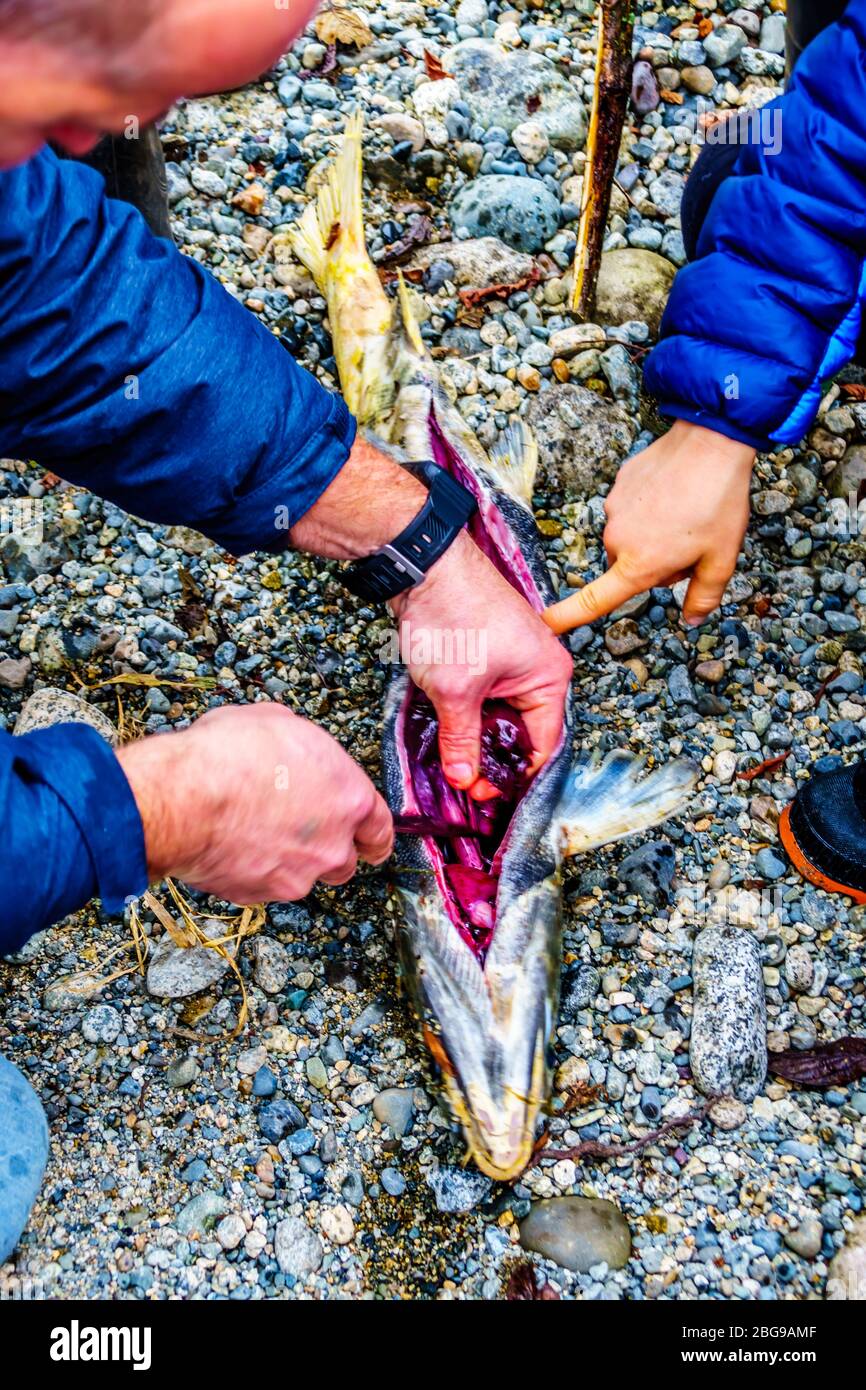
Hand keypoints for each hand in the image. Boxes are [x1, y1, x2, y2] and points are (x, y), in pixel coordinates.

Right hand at [116, 705, 392, 902]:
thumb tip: (293, 750)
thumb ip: (303, 747)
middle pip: (345, 860)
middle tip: (298, 829)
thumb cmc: (229, 755)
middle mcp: (332, 844)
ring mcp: (297, 876)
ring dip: (289, 862)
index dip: (373, 835)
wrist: (184, 799)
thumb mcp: (277, 722)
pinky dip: (253, 871)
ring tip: (256, 834)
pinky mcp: (259, 895)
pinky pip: (264, 885)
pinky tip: (232, 845)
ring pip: (304, 876)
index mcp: (349, 798)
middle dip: (326, 848)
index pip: (380, 829)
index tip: (370, 841)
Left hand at [392, 530, 572, 796]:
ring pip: (501, 714)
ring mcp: (515, 657)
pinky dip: (469, 713)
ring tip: (453, 759)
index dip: (513, 776)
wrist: (423, 564)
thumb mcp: (455, 691)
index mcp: (549, 676)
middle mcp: (540, 666)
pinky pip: (486, 694)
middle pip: (522, 731)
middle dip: (494, 759)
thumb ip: (462, 741)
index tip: (484, 796)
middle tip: (465, 782)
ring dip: (478, 736)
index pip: (542, 745)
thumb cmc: (452, 616)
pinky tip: (448, 729)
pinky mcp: (489, 650)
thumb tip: (465, 779)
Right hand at [544, 421, 754, 632]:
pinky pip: (631, 508)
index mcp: (638, 565)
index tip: (546, 624)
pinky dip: (650, 506)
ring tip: (687, 513)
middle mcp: (617, 539)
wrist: (711, 442)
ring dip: (652, 533)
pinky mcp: (619, 485)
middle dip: (653, 562)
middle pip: (626, 565)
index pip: (594, 600)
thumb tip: (691, 621)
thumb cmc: (718, 504)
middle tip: (690, 543)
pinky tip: (676, 493)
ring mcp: (615, 509)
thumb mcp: (722, 560)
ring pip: (630, 536)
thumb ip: (703, 597)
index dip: (566, 615)